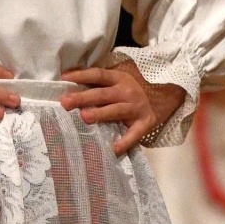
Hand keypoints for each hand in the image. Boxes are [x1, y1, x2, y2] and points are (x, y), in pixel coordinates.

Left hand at [60, 60, 183, 154]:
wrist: (160, 98)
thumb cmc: (127, 92)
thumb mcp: (116, 81)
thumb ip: (96, 83)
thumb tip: (67, 85)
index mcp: (118, 78)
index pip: (98, 74)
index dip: (82, 75)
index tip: (64, 78)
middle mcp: (127, 92)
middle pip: (103, 94)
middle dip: (83, 98)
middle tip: (66, 102)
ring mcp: (136, 107)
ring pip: (115, 110)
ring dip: (100, 114)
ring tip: (84, 117)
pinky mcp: (144, 123)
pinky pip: (133, 134)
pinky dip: (124, 142)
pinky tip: (112, 149)